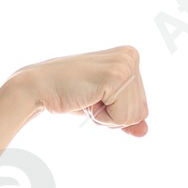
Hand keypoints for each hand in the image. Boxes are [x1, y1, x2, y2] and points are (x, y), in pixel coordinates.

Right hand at [17, 47, 147, 134]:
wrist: (42, 87)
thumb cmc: (72, 94)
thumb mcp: (106, 107)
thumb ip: (127, 118)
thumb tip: (145, 132)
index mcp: (132, 57)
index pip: (142, 108)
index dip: (118, 113)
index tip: (97, 96)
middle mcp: (131, 56)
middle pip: (141, 112)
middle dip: (114, 116)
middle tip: (90, 97)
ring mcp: (125, 65)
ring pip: (132, 117)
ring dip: (106, 116)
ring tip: (88, 96)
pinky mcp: (116, 76)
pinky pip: (121, 118)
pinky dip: (102, 117)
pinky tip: (87, 98)